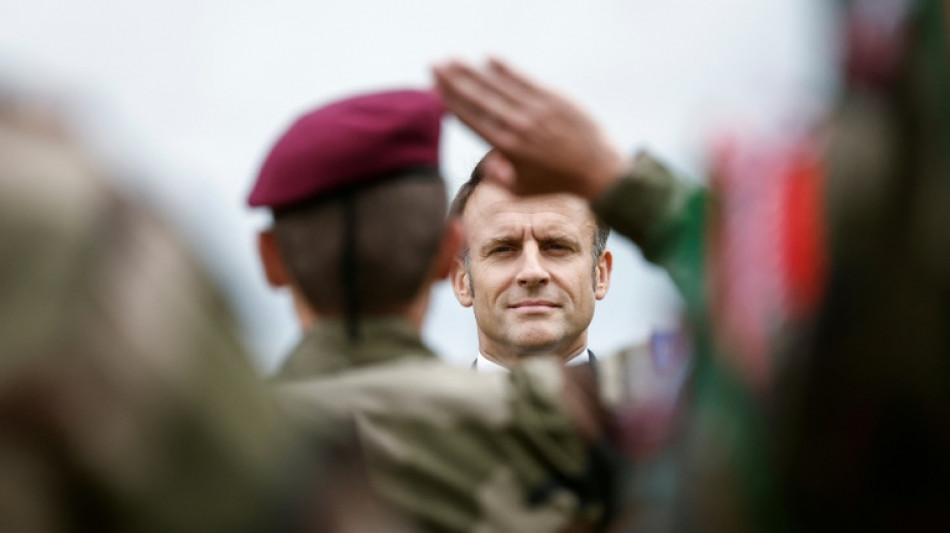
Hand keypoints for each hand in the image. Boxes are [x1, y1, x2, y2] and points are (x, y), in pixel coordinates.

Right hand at [433, 58, 628, 199]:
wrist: (598, 171)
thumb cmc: (556, 183)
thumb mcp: (521, 189)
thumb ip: (497, 177)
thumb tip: (483, 162)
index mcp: (506, 149)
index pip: (471, 119)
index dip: (451, 102)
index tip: (435, 88)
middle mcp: (518, 126)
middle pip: (478, 98)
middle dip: (454, 80)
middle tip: (434, 64)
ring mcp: (536, 110)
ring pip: (498, 86)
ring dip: (473, 71)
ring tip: (453, 59)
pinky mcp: (554, 98)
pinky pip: (524, 79)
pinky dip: (506, 68)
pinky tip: (489, 57)